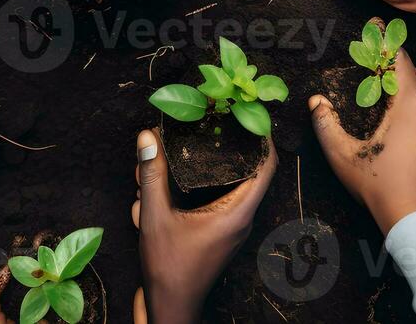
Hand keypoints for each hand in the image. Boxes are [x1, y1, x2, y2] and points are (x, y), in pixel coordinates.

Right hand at [133, 128, 276, 322]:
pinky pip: (215, 199)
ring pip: (227, 184)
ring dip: (204, 168)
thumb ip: (152, 175)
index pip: (267, 166)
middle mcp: (240, 218)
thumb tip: (148, 136)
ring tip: (178, 152)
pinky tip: (162, 186)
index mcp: (237, 212)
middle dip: (226, 146)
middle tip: (209, 122)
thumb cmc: (168, 268)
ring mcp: (230, 227)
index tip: (246, 112)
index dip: (262, 136)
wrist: (169, 308)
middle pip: (247, 170)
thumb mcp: (155, 216)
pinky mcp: (218, 232)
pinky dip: (194, 187)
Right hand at [309, 50, 415, 234]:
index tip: (376, 25)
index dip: (385, 41)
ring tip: (388, 89)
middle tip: (372, 65)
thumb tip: (315, 102)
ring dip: (409, 84)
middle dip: (392, 66)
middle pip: (413, 72)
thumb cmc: (380, 186)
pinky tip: (408, 114)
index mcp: (410, 104)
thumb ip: (325, 124)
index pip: (399, 59)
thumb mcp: (343, 156)